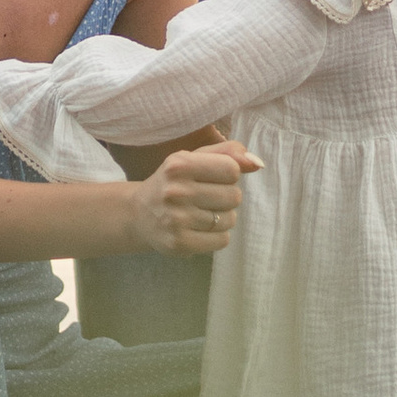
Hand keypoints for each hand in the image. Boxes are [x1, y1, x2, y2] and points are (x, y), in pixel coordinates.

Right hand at [127, 141, 258, 258]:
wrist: (139, 214)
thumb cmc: (173, 182)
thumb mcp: (194, 158)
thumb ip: (228, 153)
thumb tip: (258, 163)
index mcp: (180, 164)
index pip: (232, 169)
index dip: (228, 174)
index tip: (212, 178)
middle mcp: (176, 191)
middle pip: (234, 196)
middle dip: (227, 197)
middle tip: (206, 198)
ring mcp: (176, 219)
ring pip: (230, 219)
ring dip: (222, 217)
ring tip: (202, 213)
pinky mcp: (179, 243)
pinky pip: (222, 240)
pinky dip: (217, 236)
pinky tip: (200, 229)